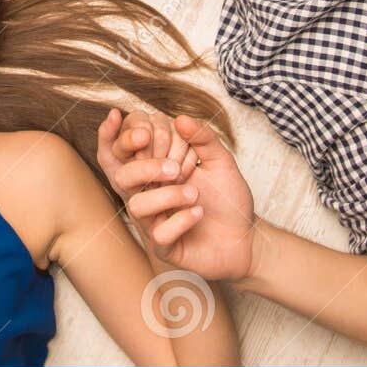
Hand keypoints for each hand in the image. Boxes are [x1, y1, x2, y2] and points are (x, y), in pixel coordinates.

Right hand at [101, 114, 255, 281]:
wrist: (246, 236)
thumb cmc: (227, 197)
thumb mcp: (220, 161)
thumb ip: (203, 138)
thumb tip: (180, 118)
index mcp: (152, 169)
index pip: (121, 149)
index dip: (120, 135)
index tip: (138, 127)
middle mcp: (146, 193)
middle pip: (120, 175)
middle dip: (144, 166)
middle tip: (176, 167)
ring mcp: (152, 221)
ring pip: (137, 206)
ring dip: (169, 195)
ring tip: (195, 193)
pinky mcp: (164, 247)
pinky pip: (159, 234)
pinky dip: (181, 219)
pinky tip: (199, 214)